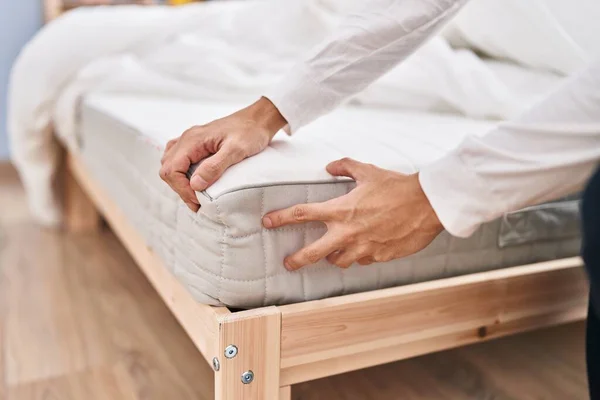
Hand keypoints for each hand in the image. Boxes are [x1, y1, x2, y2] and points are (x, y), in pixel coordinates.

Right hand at [159, 97, 286, 210]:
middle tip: (197, 202)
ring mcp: (189, 140)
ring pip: (170, 164)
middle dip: (180, 188)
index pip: (172, 169)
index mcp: (192, 140)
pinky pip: (178, 158)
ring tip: (196, 194)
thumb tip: (195, 185)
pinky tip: (194, 180)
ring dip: (179, 182)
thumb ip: (214, 167)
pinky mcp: (196, 143)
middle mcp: (186, 138)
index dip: (182, 189)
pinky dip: (181, 173)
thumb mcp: (236, 151)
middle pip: (167, 169)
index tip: (198, 201)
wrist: (258, 119)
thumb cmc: (250, 132)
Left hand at [262, 158, 443, 269]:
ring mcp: (363, 248)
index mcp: (340, 211)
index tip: (267, 222)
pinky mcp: (379, 257)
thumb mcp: (368, 171)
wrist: (427, 204)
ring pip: (339, 261)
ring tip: (335, 251)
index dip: (280, 218)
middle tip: (288, 263)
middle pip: (313, 253)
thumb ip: (345, 167)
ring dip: (334, 256)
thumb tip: (330, 166)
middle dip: (296, 259)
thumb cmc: (397, 186)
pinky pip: (363, 260)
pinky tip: (364, 247)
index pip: (302, 214)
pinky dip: (359, 255)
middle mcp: (348, 233)